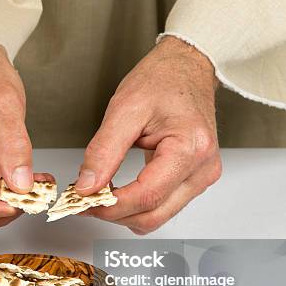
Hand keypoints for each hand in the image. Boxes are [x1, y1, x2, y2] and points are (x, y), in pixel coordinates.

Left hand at [76, 36, 221, 234]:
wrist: (186, 68)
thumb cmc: (163, 80)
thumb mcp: (124, 109)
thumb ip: (103, 151)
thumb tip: (87, 186)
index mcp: (190, 148)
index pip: (147, 196)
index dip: (110, 206)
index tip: (82, 201)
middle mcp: (202, 169)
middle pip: (153, 215)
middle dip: (114, 214)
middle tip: (84, 201)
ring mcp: (201, 177)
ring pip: (157, 217)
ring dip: (125, 213)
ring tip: (99, 194)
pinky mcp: (194, 180)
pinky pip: (163, 206)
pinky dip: (136, 205)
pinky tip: (118, 191)